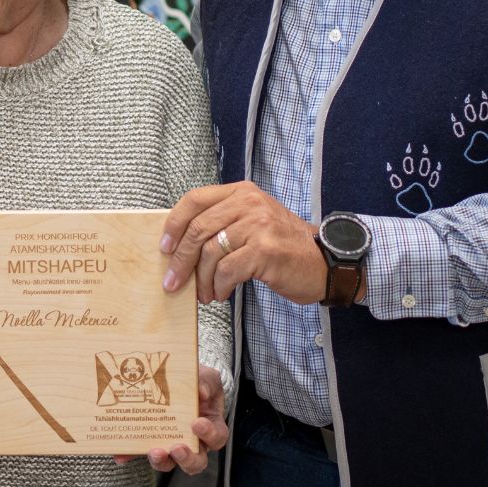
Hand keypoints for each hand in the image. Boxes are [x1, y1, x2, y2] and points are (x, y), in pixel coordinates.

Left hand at [114, 365, 228, 473]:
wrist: (179, 377)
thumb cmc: (198, 381)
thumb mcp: (206, 376)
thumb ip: (205, 382)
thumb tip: (201, 392)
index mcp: (210, 426)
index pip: (216, 438)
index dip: (209, 435)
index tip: (197, 423)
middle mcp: (193, 441)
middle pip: (195, 461)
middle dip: (185, 458)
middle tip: (176, 448)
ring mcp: (170, 444)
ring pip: (169, 462)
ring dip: (160, 460)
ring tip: (152, 451)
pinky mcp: (150, 442)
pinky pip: (140, 452)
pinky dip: (131, 454)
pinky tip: (121, 454)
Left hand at [161, 181, 328, 303]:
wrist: (323, 263)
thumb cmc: (283, 246)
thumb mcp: (253, 221)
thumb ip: (223, 223)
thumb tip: (181, 246)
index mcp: (242, 192)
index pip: (195, 199)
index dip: (174, 224)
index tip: (164, 247)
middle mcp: (249, 203)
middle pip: (198, 229)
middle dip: (181, 260)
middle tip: (173, 283)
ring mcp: (258, 225)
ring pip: (210, 253)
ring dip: (201, 280)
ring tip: (204, 294)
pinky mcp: (265, 250)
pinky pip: (227, 270)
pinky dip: (219, 286)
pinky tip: (221, 294)